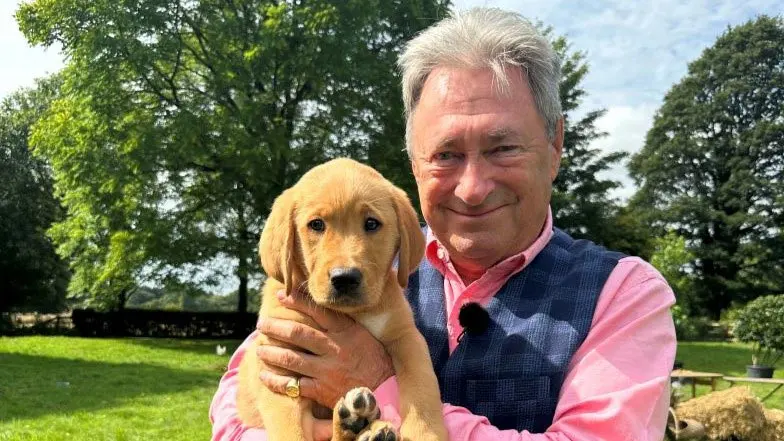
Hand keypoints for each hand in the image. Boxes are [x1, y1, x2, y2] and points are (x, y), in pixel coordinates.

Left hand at [256, 290, 394, 408]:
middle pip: (299, 333)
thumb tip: (340, 296)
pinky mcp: (322, 390)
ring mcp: (327, 370)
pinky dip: (276, 381)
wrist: (385, 392)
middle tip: (262, 323)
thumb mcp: (364, 335)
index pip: (318, 311)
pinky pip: (294, 385)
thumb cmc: (375, 361)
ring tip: (259, 348)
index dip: (297, 301)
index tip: (282, 295)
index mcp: (346, 332)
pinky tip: (265, 376)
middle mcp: (335, 349)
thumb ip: (348, 320)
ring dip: (272, 352)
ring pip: (292, 358)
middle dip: (276, 326)